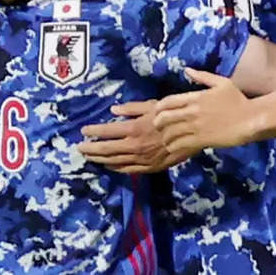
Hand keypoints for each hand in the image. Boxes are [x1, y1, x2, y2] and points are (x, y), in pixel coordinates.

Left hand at [78, 101, 193, 172]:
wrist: (196, 133)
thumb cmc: (174, 114)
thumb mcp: (153, 105)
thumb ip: (132, 108)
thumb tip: (113, 110)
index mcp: (135, 128)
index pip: (108, 131)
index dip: (94, 132)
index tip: (83, 131)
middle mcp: (136, 146)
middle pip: (107, 149)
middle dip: (91, 148)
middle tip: (79, 148)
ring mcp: (143, 159)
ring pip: (116, 161)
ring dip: (100, 159)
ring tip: (89, 157)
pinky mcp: (151, 167)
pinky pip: (129, 170)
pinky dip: (116, 168)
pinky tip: (109, 166)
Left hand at [153, 68, 258, 151]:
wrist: (251, 119)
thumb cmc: (238, 100)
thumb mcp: (222, 83)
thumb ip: (202, 76)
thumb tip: (186, 70)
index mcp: (195, 97)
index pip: (167, 102)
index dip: (158, 108)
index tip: (158, 113)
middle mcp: (192, 112)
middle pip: (164, 118)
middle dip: (158, 123)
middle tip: (159, 127)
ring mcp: (196, 127)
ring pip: (170, 133)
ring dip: (165, 136)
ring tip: (167, 139)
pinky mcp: (202, 140)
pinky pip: (180, 145)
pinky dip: (175, 146)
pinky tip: (177, 147)